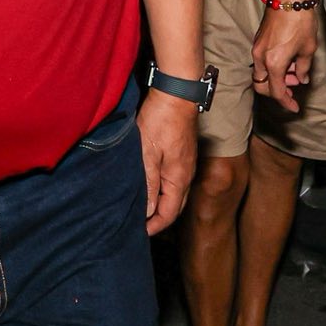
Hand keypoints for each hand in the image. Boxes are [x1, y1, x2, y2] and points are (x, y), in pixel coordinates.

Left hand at [136, 91, 197, 234]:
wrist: (176, 93)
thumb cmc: (161, 121)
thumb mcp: (148, 154)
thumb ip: (148, 183)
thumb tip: (148, 211)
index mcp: (179, 179)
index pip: (169, 213)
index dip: (155, 226)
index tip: (139, 232)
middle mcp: (186, 175)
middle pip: (175, 206)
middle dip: (159, 218)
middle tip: (140, 225)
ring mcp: (186, 164)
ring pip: (175, 193)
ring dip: (160, 203)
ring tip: (142, 208)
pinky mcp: (182, 154)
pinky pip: (174, 180)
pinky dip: (162, 189)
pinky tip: (149, 184)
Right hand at [251, 6, 317, 113]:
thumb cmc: (299, 20)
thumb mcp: (308, 48)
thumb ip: (303, 68)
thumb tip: (301, 78)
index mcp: (274, 63)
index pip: (276, 91)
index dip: (286, 102)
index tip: (295, 107)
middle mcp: (260, 58)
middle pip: (262, 86)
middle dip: (277, 91)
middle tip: (294, 87)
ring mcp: (257, 49)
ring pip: (261, 73)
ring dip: (276, 78)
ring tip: (294, 71)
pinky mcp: (258, 41)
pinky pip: (261, 62)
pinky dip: (272, 67)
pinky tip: (288, 60)